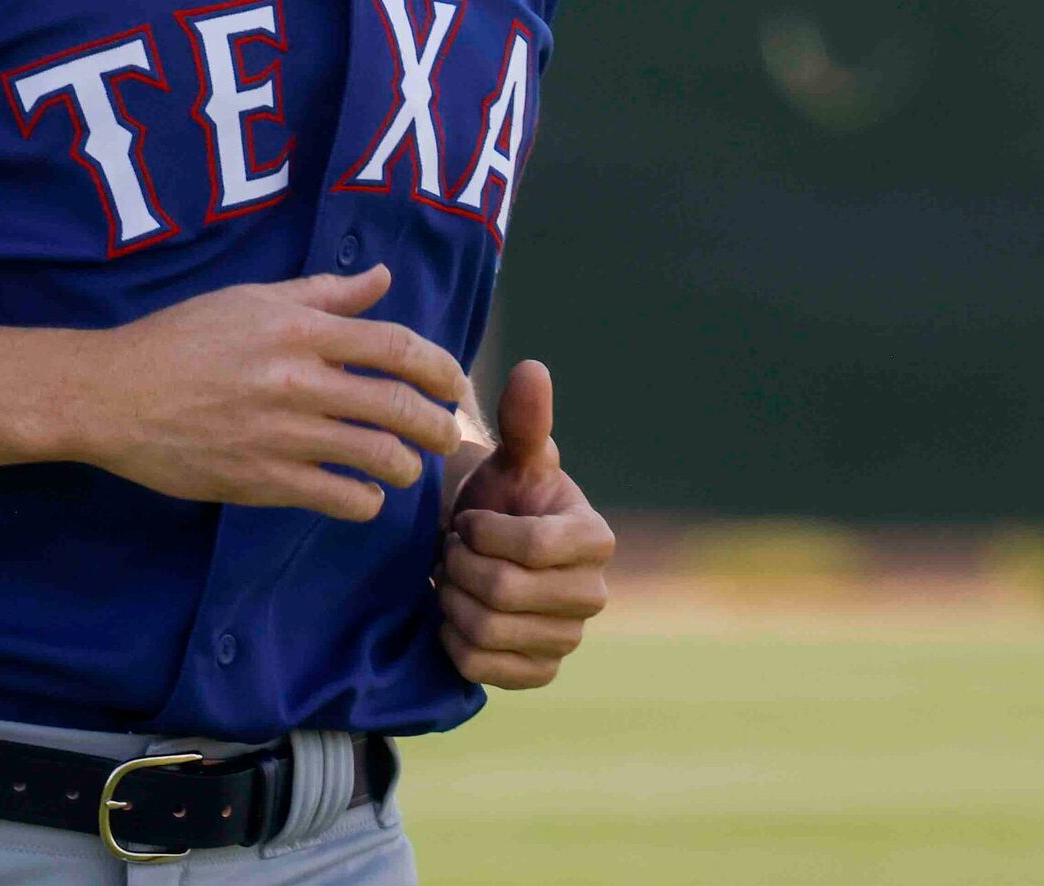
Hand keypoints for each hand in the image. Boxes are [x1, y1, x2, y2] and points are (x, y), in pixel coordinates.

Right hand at [75, 265, 469, 523]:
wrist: (113, 395)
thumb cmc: (180, 339)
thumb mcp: (251, 300)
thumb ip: (324, 294)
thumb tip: (383, 278)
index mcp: (300, 330)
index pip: (397, 347)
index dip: (441, 368)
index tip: (454, 384)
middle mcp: (299, 381)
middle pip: (400, 405)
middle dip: (439, 425)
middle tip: (448, 435)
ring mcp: (283, 435)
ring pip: (378, 456)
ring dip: (405, 466)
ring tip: (406, 468)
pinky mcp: (263, 481)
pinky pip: (339, 498)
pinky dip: (365, 501)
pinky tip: (364, 496)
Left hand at [436, 360, 613, 689]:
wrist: (488, 549)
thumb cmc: (503, 495)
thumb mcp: (511, 456)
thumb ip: (523, 420)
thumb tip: (531, 369)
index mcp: (595, 538)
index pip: (531, 545)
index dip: (483, 533)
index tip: (467, 520)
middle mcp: (593, 594)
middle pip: (506, 591)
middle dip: (460, 566)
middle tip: (448, 549)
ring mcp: (568, 639)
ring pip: (489, 630)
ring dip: (452, 599)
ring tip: (450, 577)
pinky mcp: (540, 673)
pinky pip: (482, 667)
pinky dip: (454, 640)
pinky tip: (452, 613)